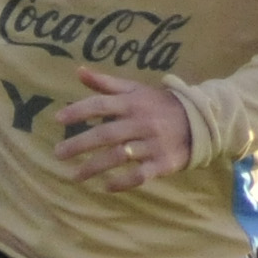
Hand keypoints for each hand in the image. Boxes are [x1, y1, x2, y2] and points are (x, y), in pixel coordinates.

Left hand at [52, 67, 190, 191]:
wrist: (199, 121)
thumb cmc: (158, 105)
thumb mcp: (135, 89)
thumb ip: (105, 83)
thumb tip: (78, 71)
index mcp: (132, 103)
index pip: (101, 105)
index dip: (79, 111)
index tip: (58, 119)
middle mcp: (140, 123)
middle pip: (106, 134)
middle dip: (79, 144)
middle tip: (58, 154)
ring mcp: (152, 144)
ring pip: (119, 156)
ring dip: (95, 167)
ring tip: (75, 176)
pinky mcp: (162, 163)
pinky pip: (140, 175)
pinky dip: (122, 182)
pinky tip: (106, 187)